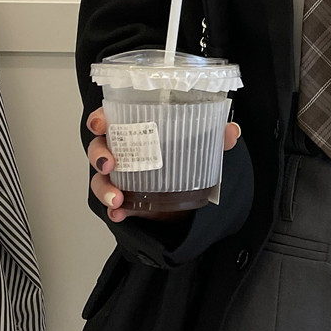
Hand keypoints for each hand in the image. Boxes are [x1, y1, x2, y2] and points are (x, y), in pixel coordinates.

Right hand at [86, 108, 240, 222]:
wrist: (192, 194)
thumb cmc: (188, 157)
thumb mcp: (204, 144)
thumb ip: (217, 137)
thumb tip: (232, 131)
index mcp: (137, 127)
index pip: (111, 117)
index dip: (100, 117)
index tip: (100, 123)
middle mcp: (125, 150)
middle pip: (99, 146)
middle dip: (98, 154)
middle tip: (108, 163)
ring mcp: (122, 176)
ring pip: (100, 178)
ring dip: (104, 187)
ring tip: (116, 198)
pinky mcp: (126, 199)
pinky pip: (113, 204)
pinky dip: (115, 210)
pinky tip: (120, 213)